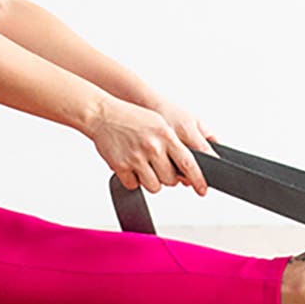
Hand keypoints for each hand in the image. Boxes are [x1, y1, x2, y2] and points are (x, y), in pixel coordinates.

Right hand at [86, 97, 211, 195]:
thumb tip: (190, 165)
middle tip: (160, 167)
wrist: (102, 114)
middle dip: (169, 178)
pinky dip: (134, 180)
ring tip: (145, 166)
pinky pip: (134, 185)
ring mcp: (136, 158)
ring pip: (154, 186)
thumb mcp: (160, 123)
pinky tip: (131, 165)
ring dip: (152, 181)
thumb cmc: (132, 117)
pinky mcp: (121, 166)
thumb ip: (175, 143)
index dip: (199, 180)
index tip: (202, 189)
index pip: (189, 164)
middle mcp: (153, 147)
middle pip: (171, 180)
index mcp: (166, 135)